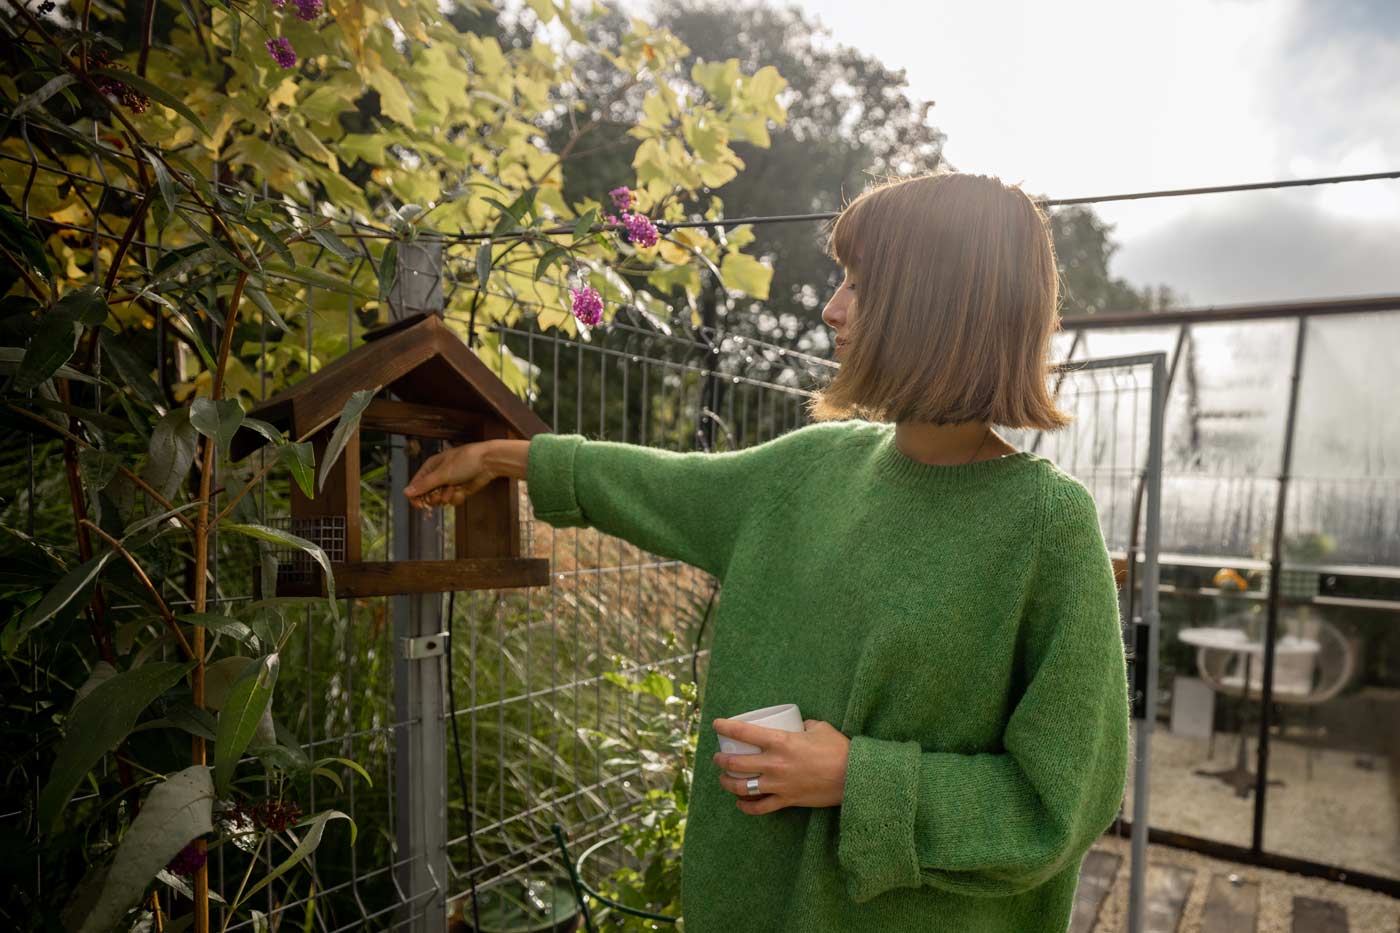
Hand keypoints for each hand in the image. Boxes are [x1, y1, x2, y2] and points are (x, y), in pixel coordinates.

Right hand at [403, 441, 495, 508]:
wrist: (488, 462)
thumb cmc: (465, 462)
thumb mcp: (442, 473)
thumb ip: (424, 485)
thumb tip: (405, 492)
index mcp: (430, 467)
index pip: (416, 485)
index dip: (416, 496)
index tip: (420, 505)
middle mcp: (438, 476)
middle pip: (427, 495)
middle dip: (434, 498)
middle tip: (439, 497)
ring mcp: (449, 484)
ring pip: (440, 500)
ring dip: (447, 497)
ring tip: (454, 489)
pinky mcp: (459, 490)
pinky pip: (452, 500)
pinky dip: (458, 497)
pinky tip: (463, 489)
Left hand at [711, 718, 849, 814]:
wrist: (853, 776)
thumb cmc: (838, 749)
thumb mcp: (819, 727)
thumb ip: (804, 725)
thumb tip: (798, 725)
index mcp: (780, 741)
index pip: (743, 732)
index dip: (725, 727)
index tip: (716, 724)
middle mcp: (774, 763)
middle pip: (735, 763)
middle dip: (721, 760)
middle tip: (718, 757)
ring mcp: (778, 784)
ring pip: (742, 787)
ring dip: (727, 783)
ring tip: (723, 779)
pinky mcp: (786, 800)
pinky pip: (760, 808)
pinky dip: (746, 807)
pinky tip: (740, 802)